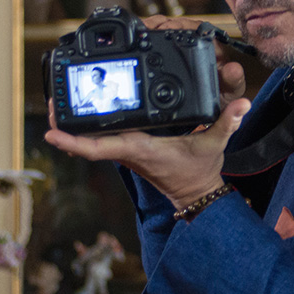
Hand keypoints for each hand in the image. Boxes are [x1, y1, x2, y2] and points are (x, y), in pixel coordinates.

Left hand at [44, 84, 250, 211]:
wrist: (196, 193)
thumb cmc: (200, 171)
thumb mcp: (215, 145)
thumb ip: (228, 122)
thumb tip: (242, 104)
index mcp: (142, 148)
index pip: (100, 146)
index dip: (73, 139)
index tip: (52, 129)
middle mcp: (128, 151)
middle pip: (85, 141)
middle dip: (64, 123)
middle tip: (51, 102)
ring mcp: (125, 152)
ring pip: (88, 140)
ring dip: (71, 124)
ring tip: (58, 101)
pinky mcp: (127, 149)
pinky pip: (98, 140)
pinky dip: (85, 127)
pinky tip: (82, 110)